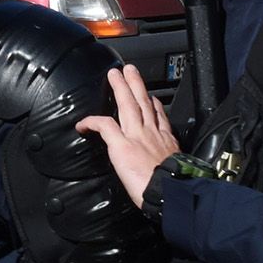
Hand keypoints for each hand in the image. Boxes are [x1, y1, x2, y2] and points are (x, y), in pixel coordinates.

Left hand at [74, 65, 179, 207]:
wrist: (169, 192)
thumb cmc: (175, 188)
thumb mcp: (178, 171)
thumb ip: (169, 166)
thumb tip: (166, 174)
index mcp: (167, 142)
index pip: (160, 118)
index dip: (155, 105)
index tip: (152, 97)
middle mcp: (153, 133)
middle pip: (144, 102)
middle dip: (137, 84)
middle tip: (130, 70)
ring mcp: (137, 136)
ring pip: (128, 105)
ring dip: (121, 87)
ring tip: (115, 75)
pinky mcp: (122, 144)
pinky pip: (104, 126)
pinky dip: (93, 122)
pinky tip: (83, 122)